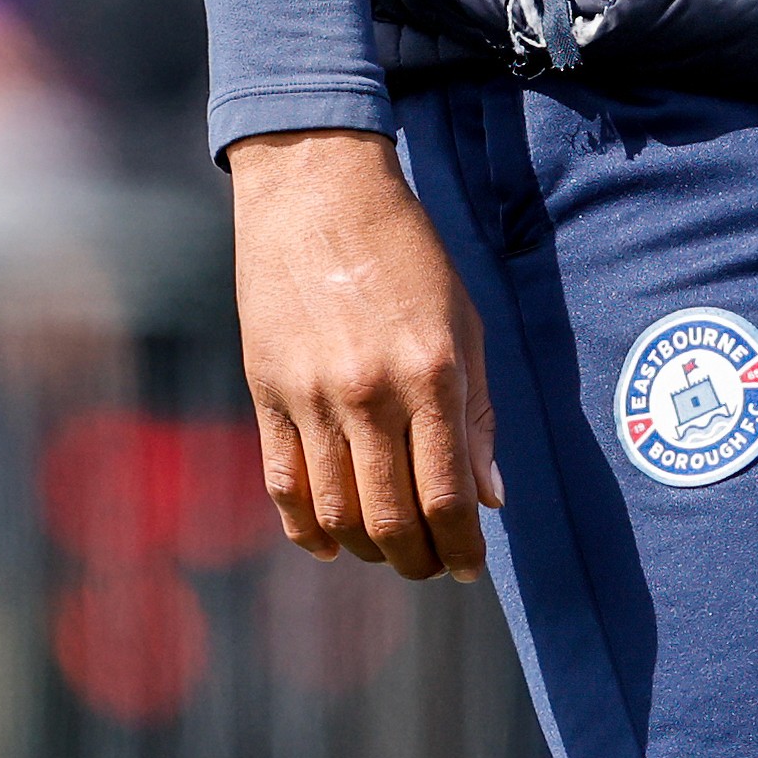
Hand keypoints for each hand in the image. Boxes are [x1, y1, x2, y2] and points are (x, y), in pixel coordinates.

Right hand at [228, 129, 501, 580]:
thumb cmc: (407, 252)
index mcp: (431, 372)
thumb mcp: (463, 321)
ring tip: (388, 550)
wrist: (319, 191)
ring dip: (366, 549)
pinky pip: (282, 486)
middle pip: (391, 519)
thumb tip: (490, 498)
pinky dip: (306, 528)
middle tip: (432, 567)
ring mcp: (312, 396)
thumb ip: (477, 414)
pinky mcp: (267, 392)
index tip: (470, 566)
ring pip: (336, 514)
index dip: (461, 547)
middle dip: (417, 560)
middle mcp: (371, 392)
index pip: (446, 495)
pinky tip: (330, 540)